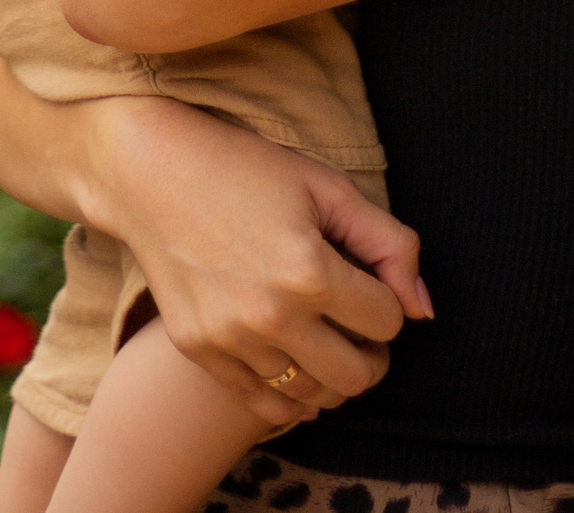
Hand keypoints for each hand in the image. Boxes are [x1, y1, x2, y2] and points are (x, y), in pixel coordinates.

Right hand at [91, 96, 427, 428]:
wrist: (151, 171)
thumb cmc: (246, 169)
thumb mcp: (328, 187)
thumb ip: (390, 244)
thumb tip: (423, 310)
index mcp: (308, 271)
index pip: (388, 322)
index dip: (389, 300)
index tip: (369, 280)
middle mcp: (270, 315)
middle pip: (358, 375)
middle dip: (373, 353)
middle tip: (361, 325)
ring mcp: (230, 339)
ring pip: (314, 397)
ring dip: (333, 375)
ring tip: (326, 339)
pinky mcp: (199, 350)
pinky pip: (264, 405)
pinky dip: (292, 397)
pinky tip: (297, 366)